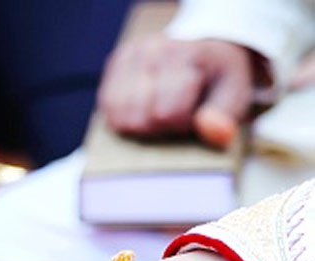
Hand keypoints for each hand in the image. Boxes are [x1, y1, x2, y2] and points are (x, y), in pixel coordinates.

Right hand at [98, 35, 255, 147]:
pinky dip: (124, 119)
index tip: (194, 116)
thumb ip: (225, 117)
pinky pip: (108, 110)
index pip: (166, 114)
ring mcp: (129, 56)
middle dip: (159, 128)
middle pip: (140, 118)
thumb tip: (208, 128)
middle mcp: (151, 49)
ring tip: (159, 114)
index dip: (181, 126)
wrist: (205, 52)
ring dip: (140, 126)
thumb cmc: (217, 81)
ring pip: (120, 117)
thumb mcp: (234, 97)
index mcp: (185, 54)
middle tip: (177, 115)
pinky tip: (143, 111)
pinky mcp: (115, 65)